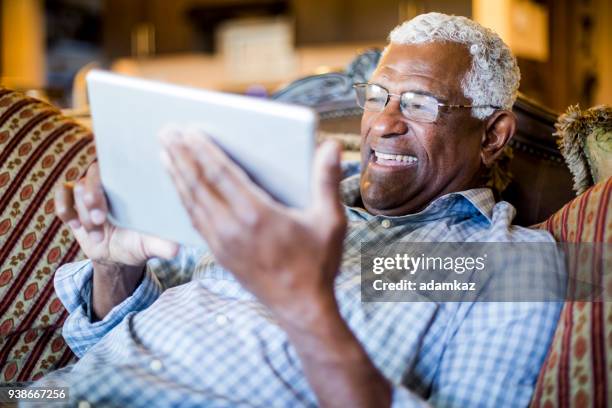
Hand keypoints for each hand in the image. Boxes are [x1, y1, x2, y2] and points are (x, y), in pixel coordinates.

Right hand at [54, 162, 179, 267]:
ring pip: (77, 188)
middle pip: (94, 175)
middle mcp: (110, 182)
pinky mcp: (72, 199)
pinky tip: (73, 225)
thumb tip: (176, 248)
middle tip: (98, 221)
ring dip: (82, 213)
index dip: (116, 183)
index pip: (120, 169)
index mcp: (131, 185)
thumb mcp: (150, 246)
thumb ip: (162, 244)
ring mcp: (89, 189)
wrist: (116, 256)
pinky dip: (64, 208)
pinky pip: (61, 194)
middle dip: (93, 198)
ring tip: (96, 234)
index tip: (115, 205)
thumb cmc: (137, 244)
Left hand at [160, 129, 346, 321]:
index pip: (221, 174)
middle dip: (180, 156)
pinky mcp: (219, 254)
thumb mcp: (330, 221)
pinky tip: (179, 188)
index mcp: (258, 215)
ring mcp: (222, 243)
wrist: (301, 308)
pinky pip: (195, 220)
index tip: (187, 131)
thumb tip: (331, 146)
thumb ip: (326, 181)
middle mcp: (233, 228)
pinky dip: (184, 199)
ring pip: (191, 202)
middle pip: (198, 184)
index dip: (202, 150)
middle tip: (165, 132)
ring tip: (164, 153)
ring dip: (176, 175)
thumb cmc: (318, 264)